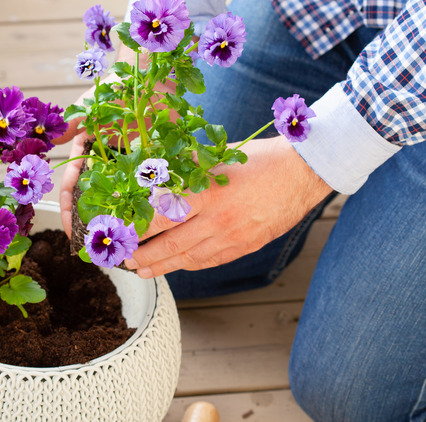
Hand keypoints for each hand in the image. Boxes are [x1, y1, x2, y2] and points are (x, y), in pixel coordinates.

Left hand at [123, 136, 332, 277]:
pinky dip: (189, 265)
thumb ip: (188, 167)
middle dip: (144, 254)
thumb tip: (155, 172)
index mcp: (208, 192)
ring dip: (162, 266)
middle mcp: (218, 219)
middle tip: (125, 258)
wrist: (304, 173)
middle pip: (171, 242)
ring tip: (142, 270)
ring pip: (189, 258)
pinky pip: (211, 262)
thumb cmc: (260, 159)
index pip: (163, 215)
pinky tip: (176, 266)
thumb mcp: (219, 156)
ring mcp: (233, 236)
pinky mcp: (246, 247)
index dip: (139, 227)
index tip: (121, 231)